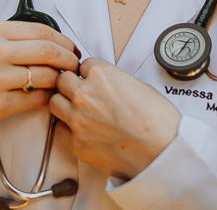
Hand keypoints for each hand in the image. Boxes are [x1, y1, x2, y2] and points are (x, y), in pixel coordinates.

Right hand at [0, 21, 79, 171]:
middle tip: (76, 66)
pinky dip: (48, 98)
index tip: (71, 48)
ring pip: (46, 75)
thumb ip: (7, 36)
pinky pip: (36, 99)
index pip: (41, 30)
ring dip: (61, 80)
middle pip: (48, 51)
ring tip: (65, 82)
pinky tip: (49, 97)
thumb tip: (46, 38)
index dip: (63, 40)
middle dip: (69, 59)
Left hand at [50, 58, 180, 181]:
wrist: (162, 150)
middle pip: (62, 80)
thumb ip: (114, 81)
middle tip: (80, 93)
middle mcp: (84, 94)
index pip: (82, 65)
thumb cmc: (157, 120)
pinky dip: (66, 128)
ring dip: (64, 104)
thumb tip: (106, 85)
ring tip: (78, 111)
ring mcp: (77, 119)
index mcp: (101, 75)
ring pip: (54, 102)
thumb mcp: (137, 85)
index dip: (88, 73)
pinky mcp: (76, 142)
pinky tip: (79, 130)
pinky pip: (58, 129)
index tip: (90, 80)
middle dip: (71, 85)